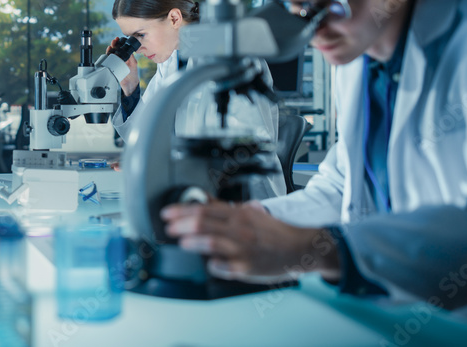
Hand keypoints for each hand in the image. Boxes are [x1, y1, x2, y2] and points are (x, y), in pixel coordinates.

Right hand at [105, 37, 139, 95]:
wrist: (130, 84)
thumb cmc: (133, 74)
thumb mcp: (133, 64)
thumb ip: (131, 57)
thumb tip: (128, 50)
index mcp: (126, 57)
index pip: (121, 48)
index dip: (119, 43)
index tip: (118, 39)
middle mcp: (120, 59)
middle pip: (115, 50)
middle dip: (114, 44)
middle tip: (114, 41)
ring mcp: (116, 63)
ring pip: (111, 54)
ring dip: (110, 49)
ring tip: (111, 46)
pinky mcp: (112, 67)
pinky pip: (109, 60)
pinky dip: (108, 56)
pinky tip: (108, 53)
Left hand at [160, 201, 340, 283]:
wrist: (300, 248)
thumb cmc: (273, 232)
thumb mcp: (249, 213)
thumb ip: (223, 208)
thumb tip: (201, 199)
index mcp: (238, 214)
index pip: (204, 209)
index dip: (181, 210)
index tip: (167, 213)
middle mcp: (239, 230)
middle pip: (204, 223)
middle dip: (182, 224)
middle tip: (168, 227)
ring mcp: (242, 249)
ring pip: (212, 242)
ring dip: (193, 241)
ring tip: (182, 241)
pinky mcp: (246, 268)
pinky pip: (225, 267)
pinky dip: (214, 265)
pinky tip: (207, 263)